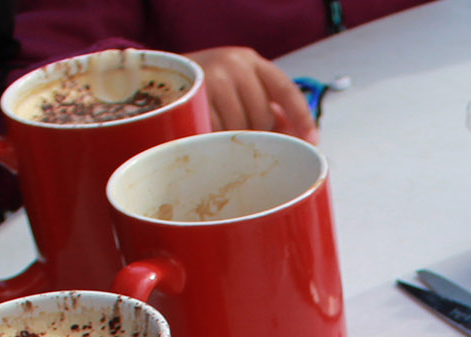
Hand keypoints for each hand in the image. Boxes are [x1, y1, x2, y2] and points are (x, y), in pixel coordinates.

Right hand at [187, 46, 317, 141]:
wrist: (158, 75)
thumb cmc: (205, 86)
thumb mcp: (238, 85)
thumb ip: (266, 105)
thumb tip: (296, 136)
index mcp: (252, 61)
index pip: (286, 90)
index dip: (302, 118)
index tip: (312, 141)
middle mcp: (234, 64)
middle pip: (262, 117)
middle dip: (257, 135)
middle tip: (241, 139)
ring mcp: (213, 79)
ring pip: (239, 128)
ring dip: (233, 141)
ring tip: (220, 137)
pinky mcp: (194, 98)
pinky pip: (215, 132)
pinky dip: (214, 141)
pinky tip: (208, 138)